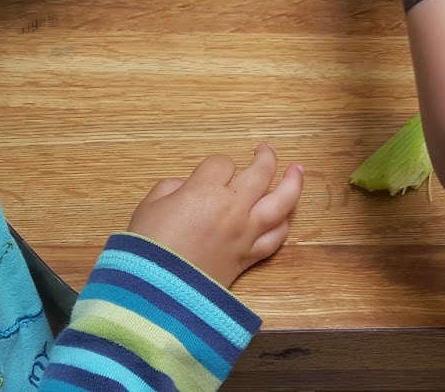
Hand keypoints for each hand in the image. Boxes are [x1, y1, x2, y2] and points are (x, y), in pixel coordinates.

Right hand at [127, 145, 304, 286]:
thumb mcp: (149, 207)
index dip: (216, 165)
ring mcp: (245, 233)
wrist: (156, 293)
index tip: (210, 172)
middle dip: (265, 157)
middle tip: (265, 151)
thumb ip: (171, 189)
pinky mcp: (249, 257)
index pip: (222, 163)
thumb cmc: (147, 248)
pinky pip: (276, 238)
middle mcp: (233, 208)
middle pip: (260, 173)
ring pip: (280, 202)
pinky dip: (283, 224)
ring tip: (297, 170)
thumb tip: (186, 187)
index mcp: (205, 191)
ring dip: (292, 183)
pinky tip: (285, 214)